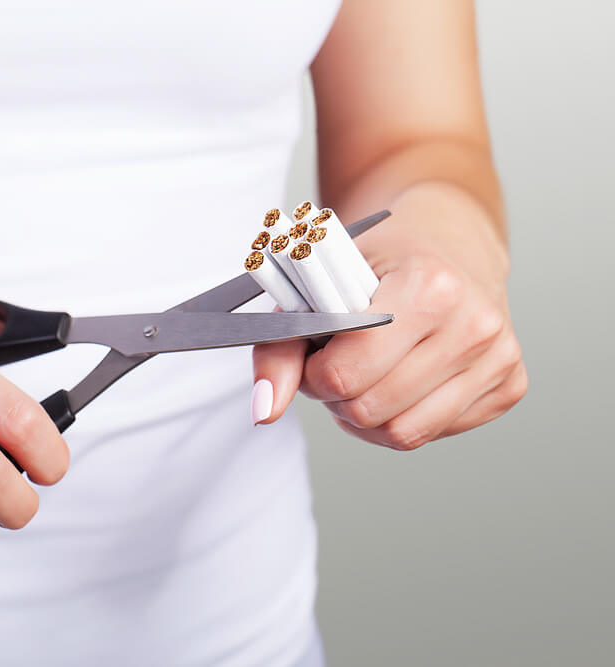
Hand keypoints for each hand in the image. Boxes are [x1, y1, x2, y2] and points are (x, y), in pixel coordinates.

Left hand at [251, 208, 526, 449]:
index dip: (315, 375)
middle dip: (338, 398)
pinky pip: (433, 434)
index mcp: (430, 287)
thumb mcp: (320, 285)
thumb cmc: (380, 262)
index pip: (348, 373)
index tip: (316, 354)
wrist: (449, 239)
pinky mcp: (510, 385)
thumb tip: (265, 412)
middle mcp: (474, 324)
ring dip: (366, 418)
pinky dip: (400, 419)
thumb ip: (280, 347)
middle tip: (336, 368)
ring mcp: (499, 358)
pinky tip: (397, 384)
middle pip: (373, 410)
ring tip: (363, 380)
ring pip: (404, 434)